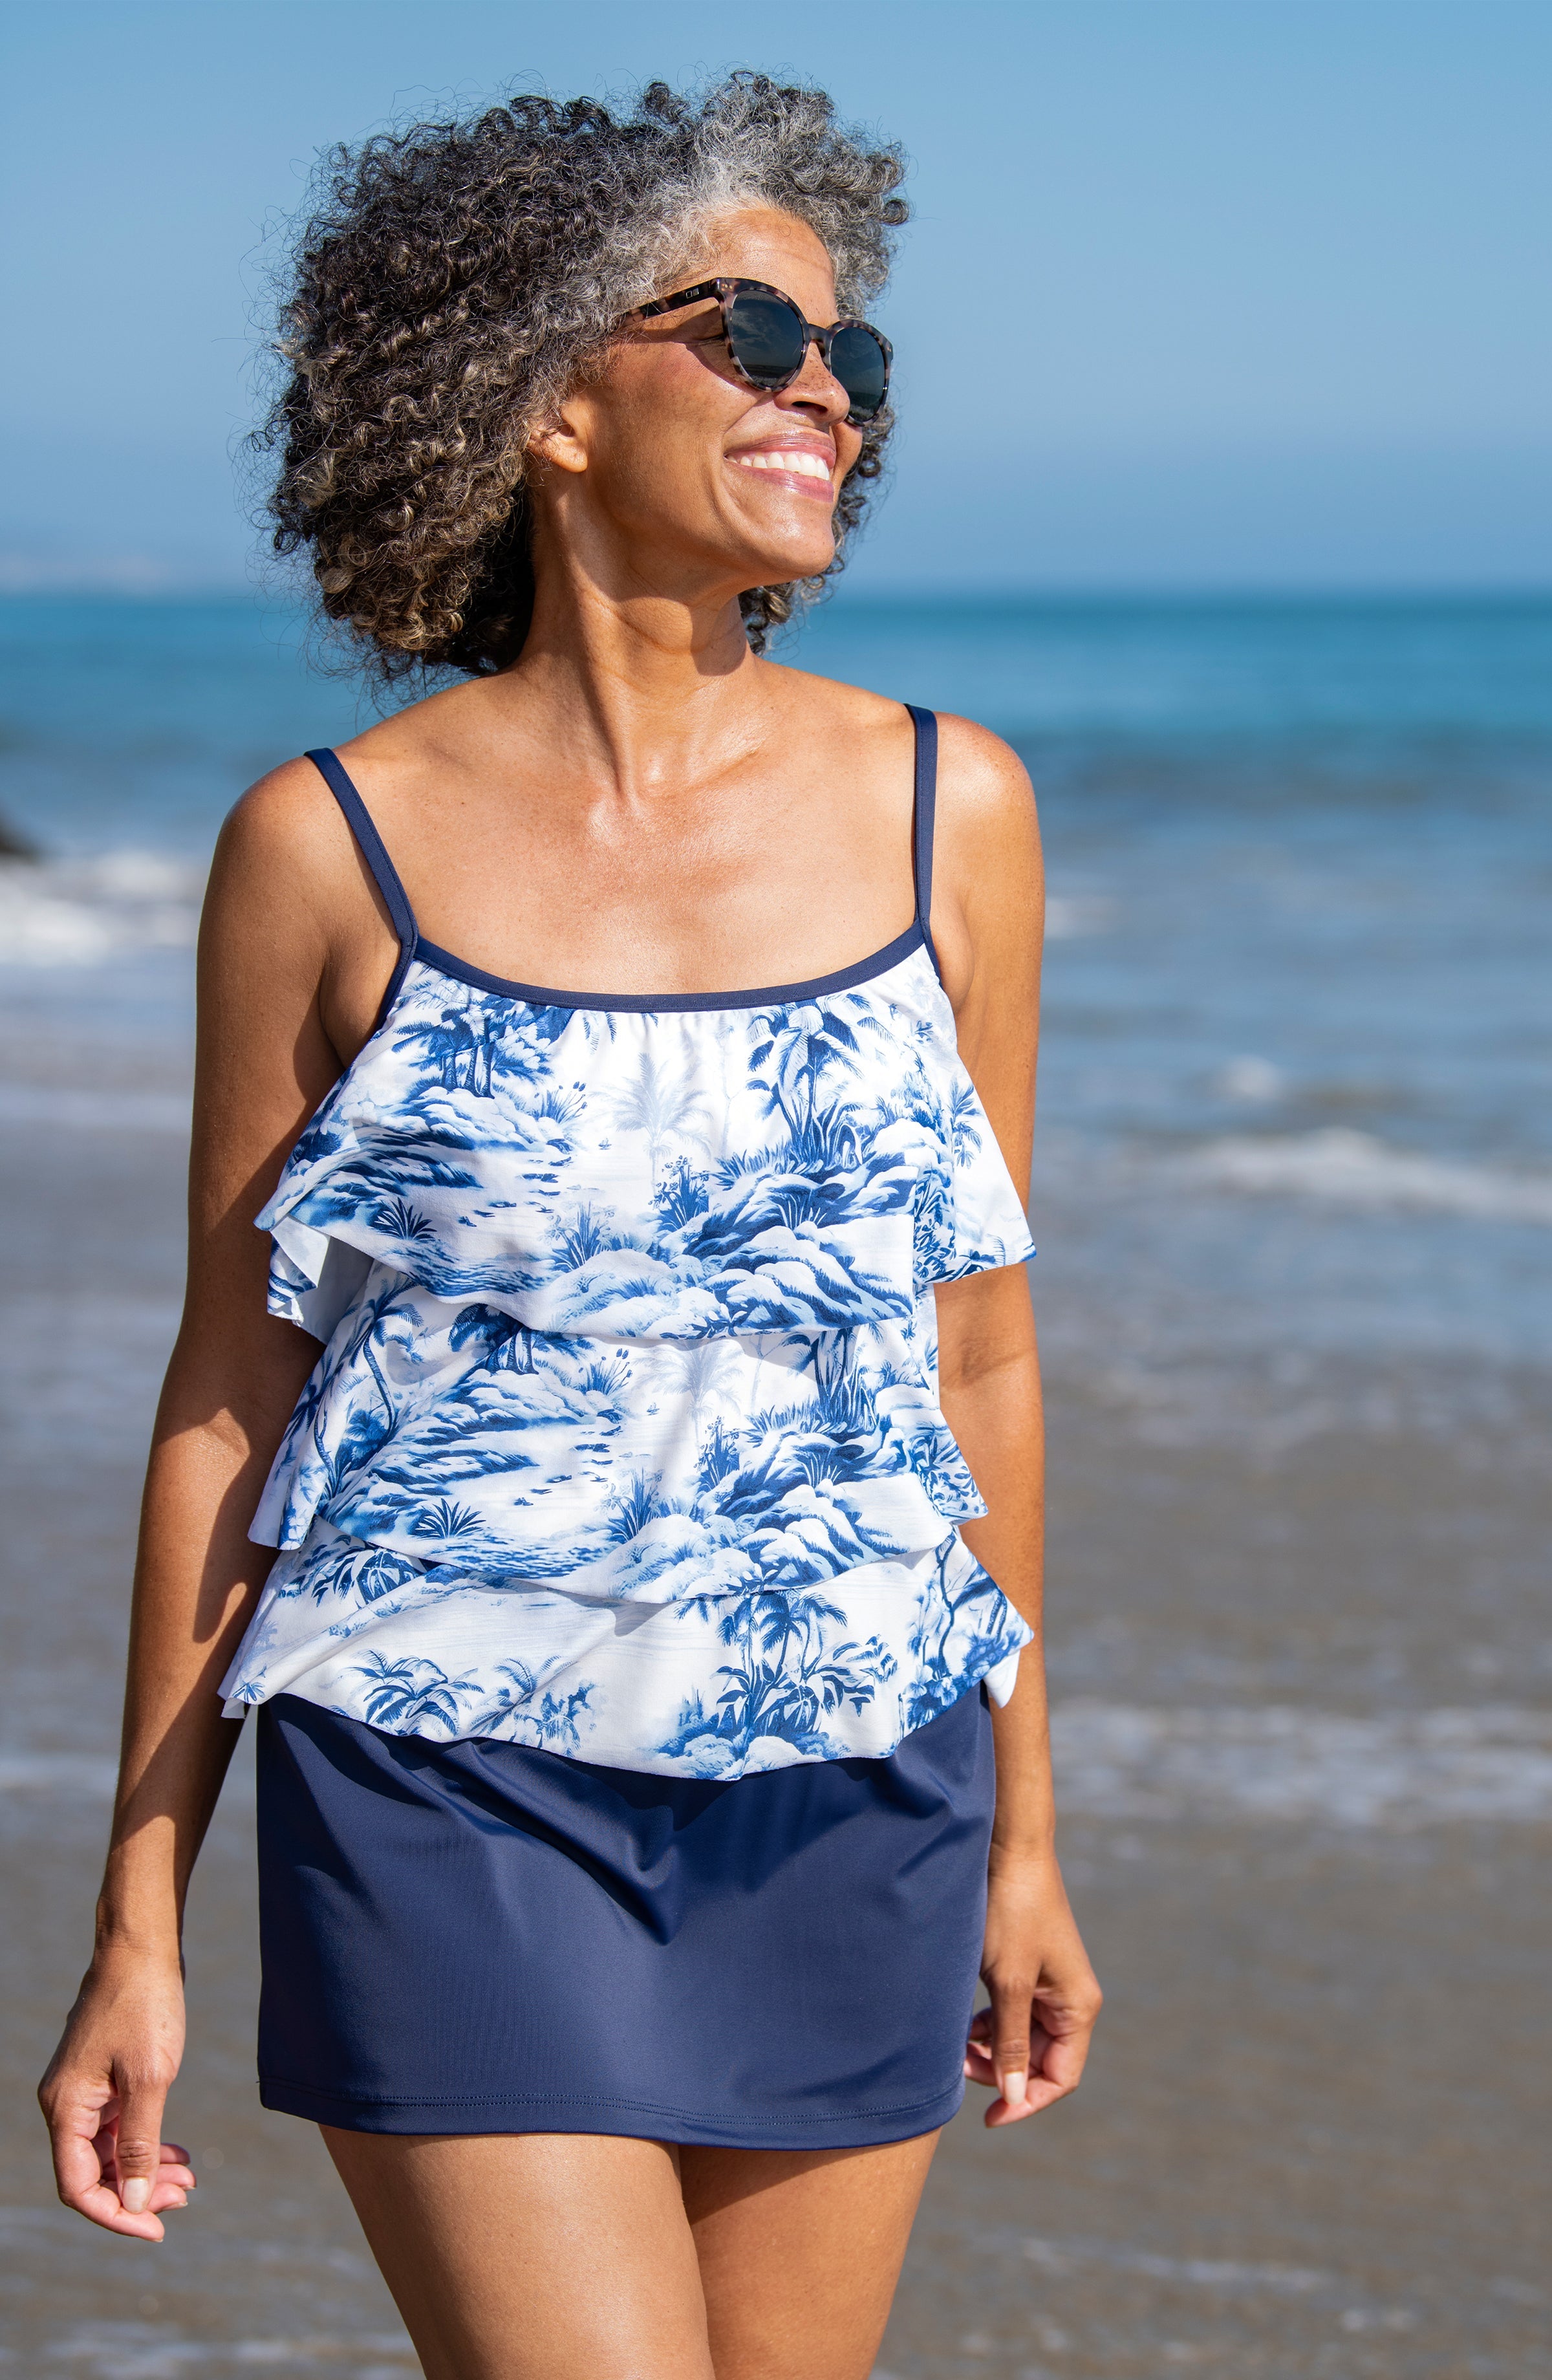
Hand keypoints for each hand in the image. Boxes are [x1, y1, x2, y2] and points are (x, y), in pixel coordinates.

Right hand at [38, 1946, 195, 2240]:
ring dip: (147, 2170)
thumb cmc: (145, 2005)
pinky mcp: (103, 2077)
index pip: (79, 2187)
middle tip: (186, 2196)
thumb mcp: (150, 2078)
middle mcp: (66, 2104)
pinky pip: (120, 2126)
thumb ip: (141, 2143)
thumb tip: (135, 2201)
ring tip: (189, 2179)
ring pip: (111, 2150)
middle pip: (95, 2173)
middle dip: (139, 2192)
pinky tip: (179, 2153)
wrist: (142, 1947)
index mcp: (66, 2108)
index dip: (116, 2214)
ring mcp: (84, 2090)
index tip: (158, 2228)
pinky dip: (147, 2142)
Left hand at [965, 1848, 1101, 2127]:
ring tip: (955, 2043)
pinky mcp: (1028, 1971)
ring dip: (990, 2049)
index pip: (1060, 2078)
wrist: (1009, 1851)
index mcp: (1078, 2008)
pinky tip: (961, 2022)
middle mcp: (1069, 2002)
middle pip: (1038, 2061)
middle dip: (999, 2071)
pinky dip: (987, 2025)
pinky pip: (1011, 2015)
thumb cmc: (1013, 1913)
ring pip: (1020, 2039)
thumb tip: (1012, 2095)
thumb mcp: (1009, 1982)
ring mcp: (1049, 1986)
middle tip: (958, 2063)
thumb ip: (1009, 2041)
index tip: (987, 2116)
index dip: (1025, 2101)